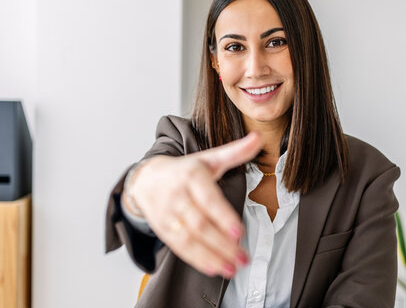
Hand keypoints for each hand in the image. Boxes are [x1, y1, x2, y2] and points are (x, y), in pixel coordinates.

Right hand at [127, 132, 263, 277]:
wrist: (147, 178)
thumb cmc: (186, 169)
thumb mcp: (210, 158)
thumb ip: (236, 151)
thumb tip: (258, 137)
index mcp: (192, 175)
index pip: (209, 199)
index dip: (223, 217)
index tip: (239, 232)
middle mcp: (177, 195)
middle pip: (200, 224)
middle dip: (223, 244)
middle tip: (243, 257)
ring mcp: (168, 214)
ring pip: (190, 239)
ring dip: (212, 257)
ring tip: (233, 268)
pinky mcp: (163, 230)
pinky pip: (180, 248)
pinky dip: (197, 260)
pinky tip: (214, 268)